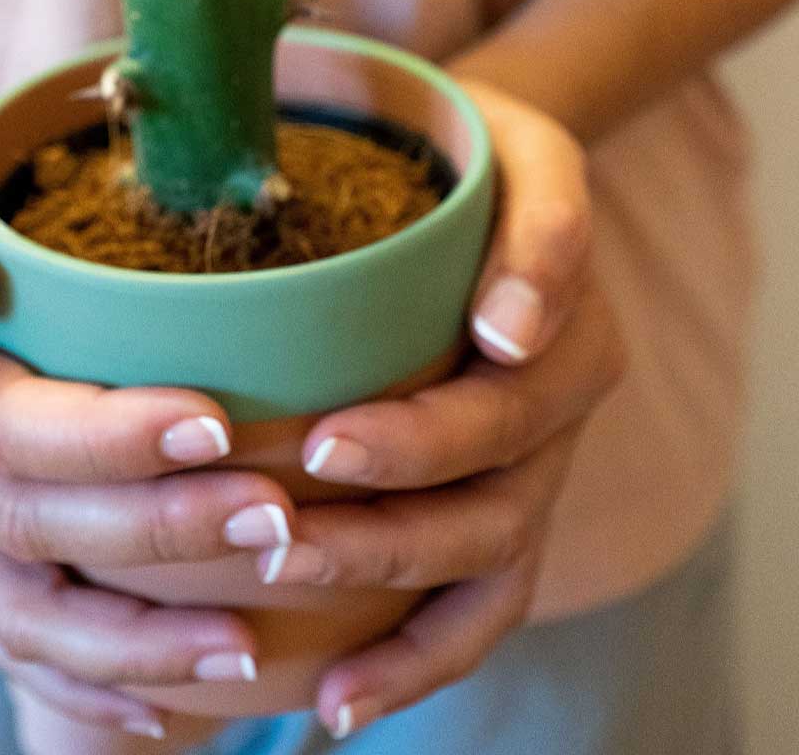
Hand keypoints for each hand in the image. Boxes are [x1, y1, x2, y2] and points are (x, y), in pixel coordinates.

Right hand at [0, 109, 297, 735]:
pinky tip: (181, 706)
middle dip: (157, 533)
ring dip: (137, 642)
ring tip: (250, 645)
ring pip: (26, 614)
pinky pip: (23, 639)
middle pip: (30, 523)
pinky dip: (95, 683)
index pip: (4, 424)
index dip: (107, 437)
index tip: (216, 424)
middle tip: (277, 517)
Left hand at [244, 82, 626, 740]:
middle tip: (276, 515)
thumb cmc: (471, 150)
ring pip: (484, 557)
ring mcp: (535, 467)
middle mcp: (560, 400)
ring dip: (386, 581)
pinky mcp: (501, 516)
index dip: (431, 426)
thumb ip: (536, 220)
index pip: (512, 386)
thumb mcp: (515, 145)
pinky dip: (413, 664)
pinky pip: (474, 613)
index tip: (327, 442)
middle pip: (492, 480)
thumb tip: (511, 328)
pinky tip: (335, 704)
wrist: (490, 167)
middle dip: (383, 511)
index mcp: (568, 312)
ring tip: (289, 582)